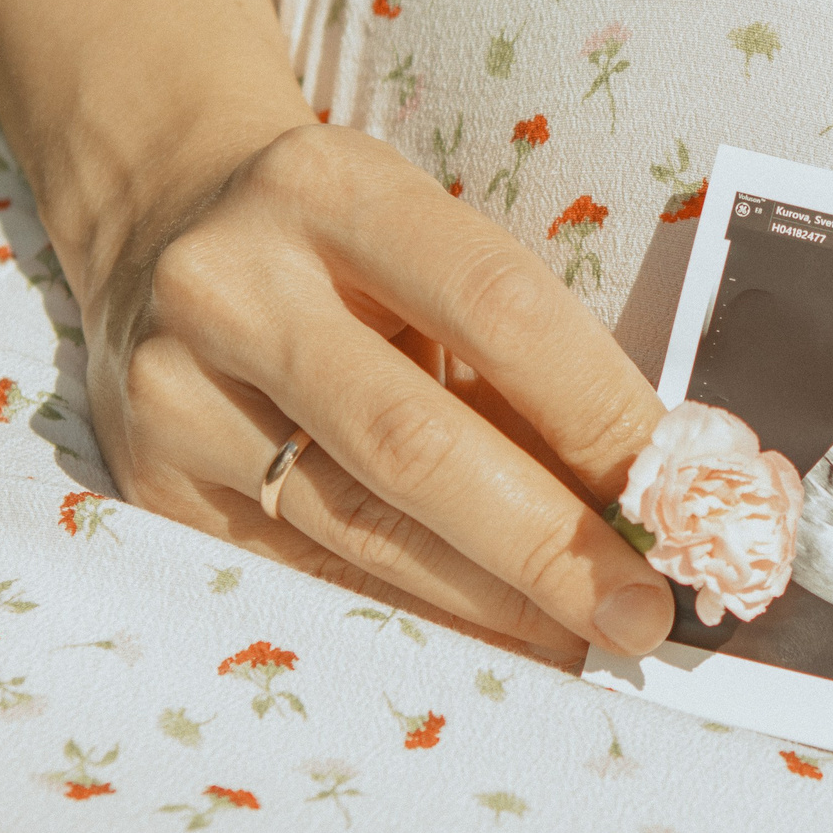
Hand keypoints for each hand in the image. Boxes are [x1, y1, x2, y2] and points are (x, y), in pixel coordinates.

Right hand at [77, 109, 675, 660]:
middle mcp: (234, 285)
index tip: (680, 493)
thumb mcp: (420, 243)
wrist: (158, 225)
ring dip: (491, 601)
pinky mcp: (152, 484)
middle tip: (642, 612)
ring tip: (583, 640)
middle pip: (416, 441)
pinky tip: (489, 644)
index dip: (598, 411)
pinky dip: (412, 618)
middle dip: (548, 543)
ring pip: (358, 526)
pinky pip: (304, 574)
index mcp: (330, 189)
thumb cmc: (341, 247)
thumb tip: (649, 491)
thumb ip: (516, 352)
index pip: (495, 306)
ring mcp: (176, 392)